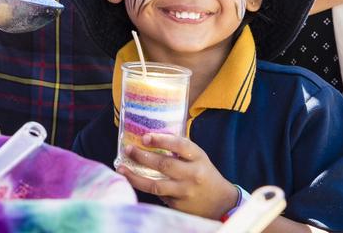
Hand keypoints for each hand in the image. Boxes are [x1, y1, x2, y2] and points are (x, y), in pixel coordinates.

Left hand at [117, 133, 239, 219]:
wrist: (221, 203)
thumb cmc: (204, 174)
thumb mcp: (198, 157)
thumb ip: (180, 149)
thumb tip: (151, 137)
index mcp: (198, 157)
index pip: (179, 145)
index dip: (161, 140)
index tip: (145, 137)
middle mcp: (192, 174)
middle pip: (164, 165)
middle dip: (142, 157)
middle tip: (128, 149)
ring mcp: (185, 192)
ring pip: (156, 185)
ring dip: (135, 177)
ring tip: (121, 168)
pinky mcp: (179, 206)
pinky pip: (159, 195)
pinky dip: (146, 187)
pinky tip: (135, 180)